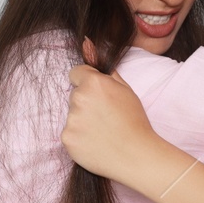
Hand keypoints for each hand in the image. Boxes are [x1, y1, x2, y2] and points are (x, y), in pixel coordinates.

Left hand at [62, 42, 161, 182]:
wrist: (136, 155)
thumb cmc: (135, 121)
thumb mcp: (127, 90)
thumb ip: (107, 73)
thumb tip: (90, 47)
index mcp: (93, 83)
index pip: (75, 73)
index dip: (87, 82)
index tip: (97, 93)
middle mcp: (78, 99)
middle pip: (74, 95)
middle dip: (86, 102)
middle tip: (106, 116)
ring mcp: (71, 120)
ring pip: (72, 115)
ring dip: (83, 120)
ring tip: (103, 131)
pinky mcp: (67, 139)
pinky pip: (69, 133)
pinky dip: (80, 137)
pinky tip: (96, 142)